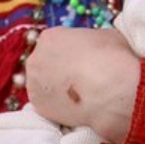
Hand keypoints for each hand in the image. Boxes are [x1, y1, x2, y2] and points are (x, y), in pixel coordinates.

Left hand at [24, 26, 141, 140]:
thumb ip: (91, 41)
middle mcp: (35, 58)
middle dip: (60, 68)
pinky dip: (58, 103)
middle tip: (80, 76)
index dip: (70, 50)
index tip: (82, 58)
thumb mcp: (106, 36)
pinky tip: (76, 105)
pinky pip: (48, 102)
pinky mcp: (39, 107)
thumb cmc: (111, 57)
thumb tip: (92, 49)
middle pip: (45, 62)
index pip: (55, 41)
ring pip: (44, 84)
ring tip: (79, 93)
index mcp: (50, 37)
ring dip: (57, 87)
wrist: (110, 91)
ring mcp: (34, 84)